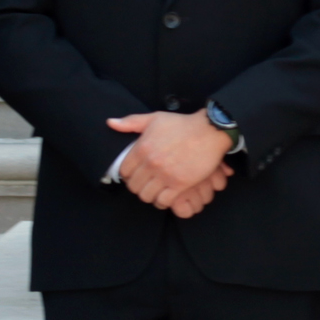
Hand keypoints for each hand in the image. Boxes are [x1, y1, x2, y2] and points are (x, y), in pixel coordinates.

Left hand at [107, 110, 234, 217]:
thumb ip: (131, 122)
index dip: (128, 175)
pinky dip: (162, 201)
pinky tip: (166, 195)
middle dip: (138, 187)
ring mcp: (165, 174)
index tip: (136, 174)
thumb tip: (110, 123)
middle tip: (146, 184)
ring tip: (155, 190)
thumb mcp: (154, 118)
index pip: (124, 171)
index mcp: (142, 147)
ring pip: (146, 196)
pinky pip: (163, 200)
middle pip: (134, 186)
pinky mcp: (180, 184)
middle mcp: (151, 163)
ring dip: (149, 195)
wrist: (209, 131)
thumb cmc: (182, 124)